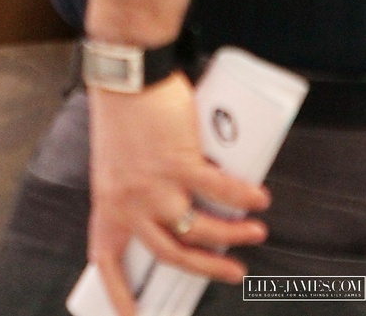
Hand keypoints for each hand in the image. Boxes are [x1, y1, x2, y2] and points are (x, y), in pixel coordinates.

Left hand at [87, 72, 270, 315]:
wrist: (125, 75)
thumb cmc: (121, 110)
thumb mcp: (117, 160)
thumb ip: (139, 185)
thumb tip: (177, 200)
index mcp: (109, 200)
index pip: (107, 256)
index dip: (118, 291)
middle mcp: (131, 201)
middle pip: (172, 254)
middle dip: (207, 269)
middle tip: (232, 271)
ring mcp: (156, 185)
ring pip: (201, 229)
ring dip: (233, 234)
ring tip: (254, 230)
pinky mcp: (181, 163)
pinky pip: (221, 191)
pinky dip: (244, 196)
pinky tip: (257, 197)